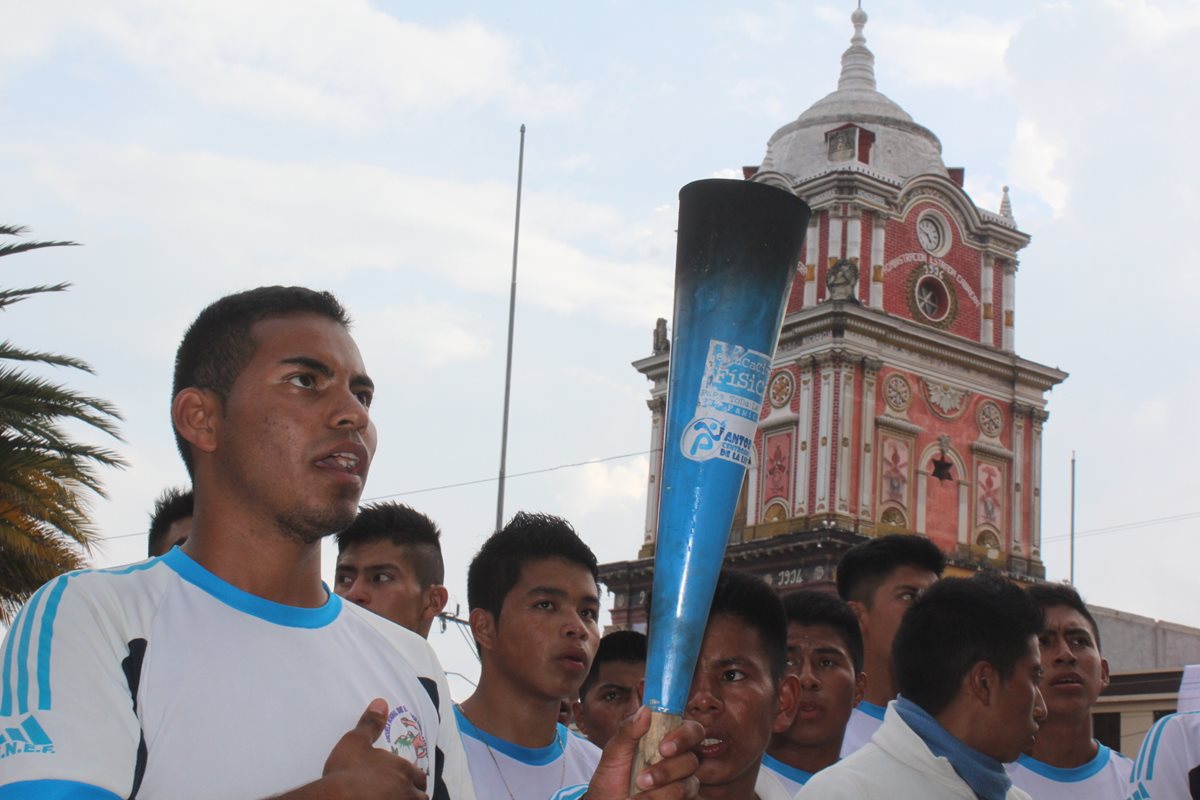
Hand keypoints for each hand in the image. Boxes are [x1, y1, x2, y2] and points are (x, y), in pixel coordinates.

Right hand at [273, 698, 427, 798]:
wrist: (336, 798)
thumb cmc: (346, 770)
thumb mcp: (356, 740)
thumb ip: (371, 723)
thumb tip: (381, 702)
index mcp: (402, 769)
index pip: (419, 776)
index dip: (415, 779)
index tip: (407, 781)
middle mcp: (406, 790)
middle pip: (421, 795)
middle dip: (415, 793)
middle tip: (404, 794)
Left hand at [586, 706, 701, 798]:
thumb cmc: (612, 778)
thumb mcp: (614, 752)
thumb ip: (628, 730)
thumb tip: (645, 709)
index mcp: (667, 740)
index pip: (692, 730)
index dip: (684, 736)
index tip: (664, 747)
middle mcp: (678, 760)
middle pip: (692, 760)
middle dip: (668, 770)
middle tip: (646, 778)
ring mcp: (681, 783)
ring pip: (689, 784)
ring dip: (661, 790)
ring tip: (637, 789)